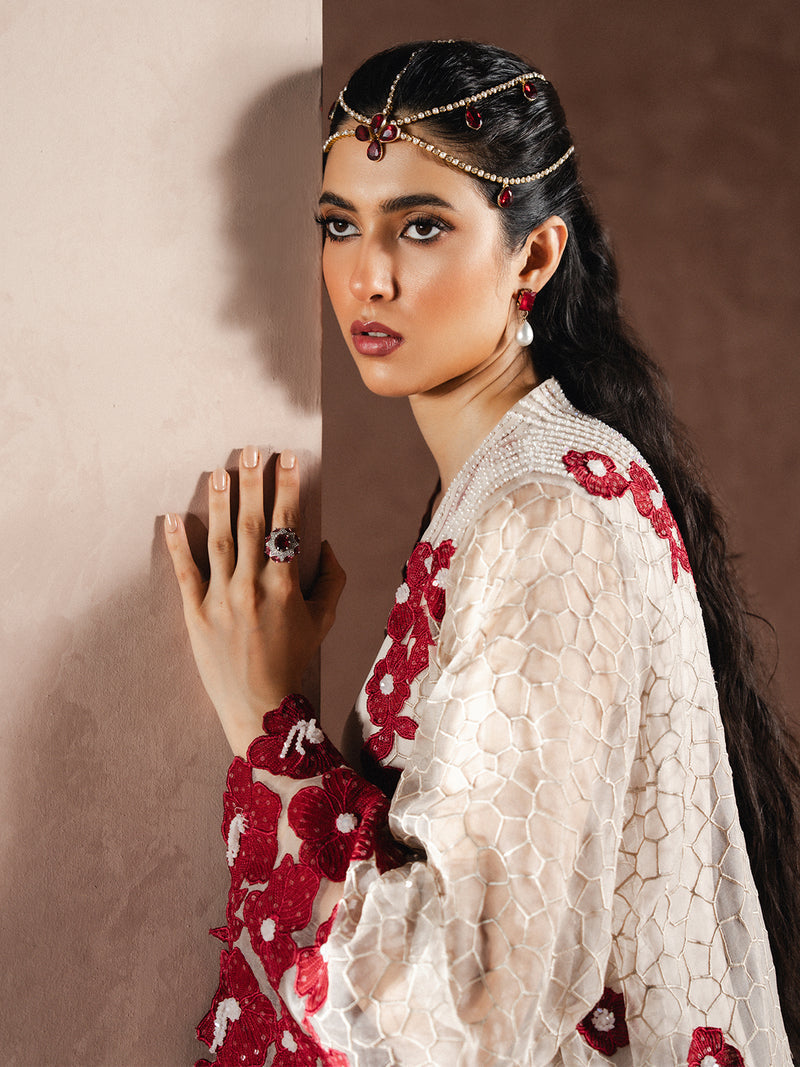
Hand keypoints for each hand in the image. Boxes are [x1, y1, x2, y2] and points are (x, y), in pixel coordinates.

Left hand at [164, 447, 345, 756]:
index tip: (286, 458)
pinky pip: (185, 573)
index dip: (287, 488)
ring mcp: (220, 600)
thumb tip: (325, 543)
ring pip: (218, 541)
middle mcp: (251, 588)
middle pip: (251, 524)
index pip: (286, 526)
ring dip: (217, 503)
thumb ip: (330, 580)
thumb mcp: (323, 621)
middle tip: (251, 450)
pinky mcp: (195, 614)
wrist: (259, 706)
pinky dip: (177, 544)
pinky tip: (171, 516)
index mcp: (285, 587)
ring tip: (218, 471)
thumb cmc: (294, 660)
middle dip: (252, 484)